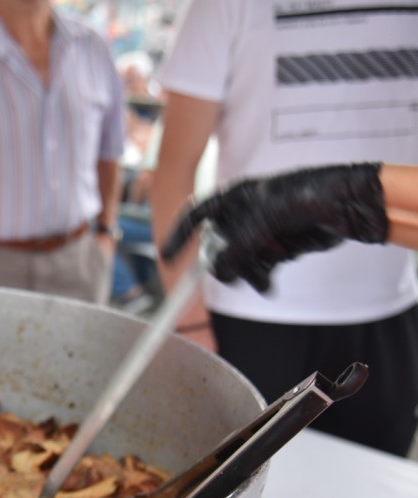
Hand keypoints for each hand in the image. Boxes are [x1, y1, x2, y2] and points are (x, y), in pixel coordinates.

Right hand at [161, 163, 388, 291]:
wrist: (350, 203)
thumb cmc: (309, 193)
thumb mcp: (265, 218)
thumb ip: (237, 247)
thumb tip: (219, 272)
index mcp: (235, 196)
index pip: (196, 216)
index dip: (179, 236)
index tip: (167, 257)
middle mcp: (244, 214)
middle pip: (217, 247)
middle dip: (225, 264)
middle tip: (234, 274)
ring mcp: (261, 232)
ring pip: (238, 262)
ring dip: (248, 273)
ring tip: (264, 278)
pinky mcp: (278, 247)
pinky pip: (258, 269)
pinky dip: (262, 277)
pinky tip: (270, 282)